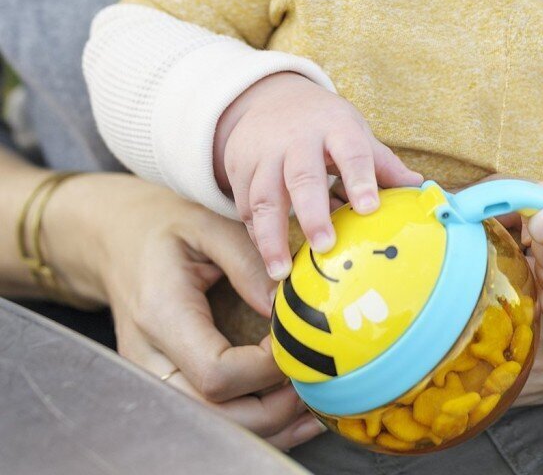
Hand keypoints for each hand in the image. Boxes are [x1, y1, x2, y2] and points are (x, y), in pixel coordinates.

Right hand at [45, 172, 323, 449]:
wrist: (116, 241)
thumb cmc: (164, 228)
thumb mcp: (209, 226)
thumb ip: (248, 262)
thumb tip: (285, 305)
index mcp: (161, 315)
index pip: (217, 372)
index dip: (265, 367)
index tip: (297, 340)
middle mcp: (149, 360)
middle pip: (215, 415)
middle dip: (273, 408)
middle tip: (316, 379)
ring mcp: (152, 379)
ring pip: (214, 426)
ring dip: (268, 424)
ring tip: (313, 401)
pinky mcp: (164, 384)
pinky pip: (209, 418)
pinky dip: (252, 422)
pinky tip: (289, 413)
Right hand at [214, 72, 422, 278]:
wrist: (271, 99)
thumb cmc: (325, 125)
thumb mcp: (355, 133)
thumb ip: (383, 165)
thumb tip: (422, 190)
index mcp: (336, 127)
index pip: (353, 152)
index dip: (361, 179)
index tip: (370, 208)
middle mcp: (298, 139)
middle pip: (303, 176)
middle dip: (313, 213)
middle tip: (326, 246)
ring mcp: (265, 154)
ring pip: (264, 196)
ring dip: (271, 236)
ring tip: (282, 272)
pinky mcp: (239, 170)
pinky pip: (244, 206)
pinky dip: (254, 235)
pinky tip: (266, 259)